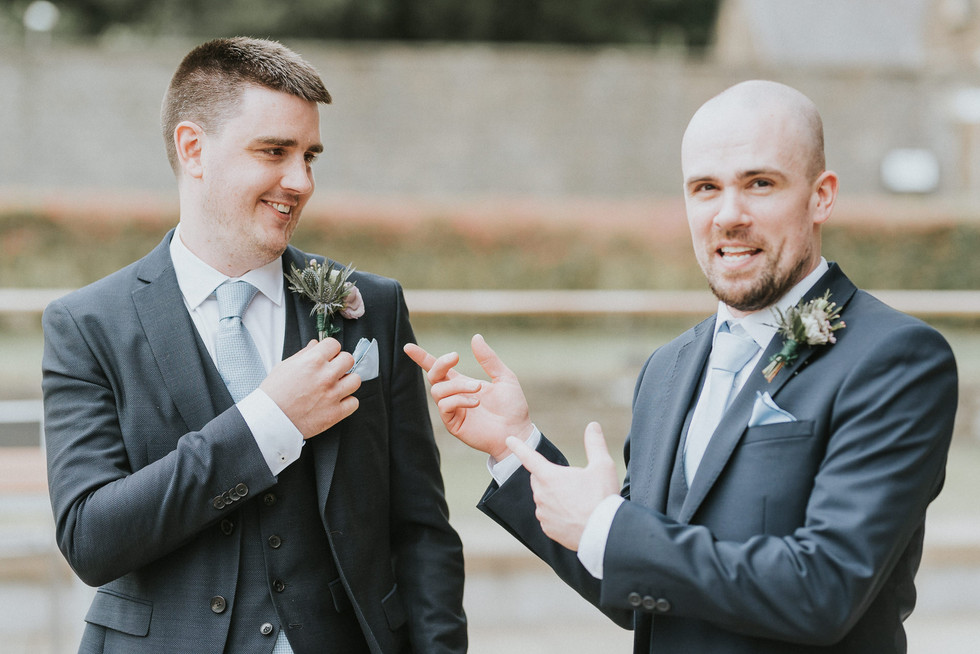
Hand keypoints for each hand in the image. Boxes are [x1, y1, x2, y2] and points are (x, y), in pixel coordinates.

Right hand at [261, 338, 359, 438]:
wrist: (269, 420)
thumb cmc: (274, 394)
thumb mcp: (285, 366)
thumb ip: (304, 354)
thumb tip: (316, 344)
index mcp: (312, 361)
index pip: (334, 344)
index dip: (330, 350)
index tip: (328, 356)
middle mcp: (326, 376)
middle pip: (349, 359)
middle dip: (341, 364)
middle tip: (332, 371)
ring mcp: (332, 394)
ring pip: (356, 380)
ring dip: (347, 382)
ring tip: (335, 387)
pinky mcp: (335, 413)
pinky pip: (354, 402)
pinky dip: (347, 402)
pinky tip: (336, 402)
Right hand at [404, 334, 532, 460]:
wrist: (517, 431)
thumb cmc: (512, 407)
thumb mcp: (504, 377)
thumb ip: (489, 359)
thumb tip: (475, 337)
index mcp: (462, 383)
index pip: (438, 368)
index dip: (422, 358)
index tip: (408, 347)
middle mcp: (454, 395)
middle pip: (433, 376)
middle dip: (440, 364)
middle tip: (455, 357)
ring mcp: (453, 410)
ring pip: (438, 390)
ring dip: (457, 385)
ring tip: (477, 388)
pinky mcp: (453, 424)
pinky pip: (445, 406)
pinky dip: (459, 400)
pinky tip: (475, 402)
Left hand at [506, 422, 619, 550]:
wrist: (604, 534)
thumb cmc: (602, 497)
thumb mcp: (603, 466)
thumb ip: (595, 443)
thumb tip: (593, 425)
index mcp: (549, 476)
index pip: (529, 457)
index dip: (519, 447)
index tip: (509, 440)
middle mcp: (541, 495)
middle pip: (539, 479)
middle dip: (550, 476)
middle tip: (573, 482)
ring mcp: (543, 514)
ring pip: (543, 499)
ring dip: (554, 496)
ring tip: (577, 501)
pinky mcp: (548, 529)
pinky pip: (548, 516)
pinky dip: (557, 514)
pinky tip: (574, 516)